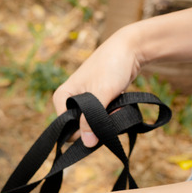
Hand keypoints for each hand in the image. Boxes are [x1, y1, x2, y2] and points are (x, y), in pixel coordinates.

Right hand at [52, 25, 143, 146]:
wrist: (130, 48)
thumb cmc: (111, 66)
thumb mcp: (100, 95)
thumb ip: (92, 120)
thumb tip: (87, 144)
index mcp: (61, 97)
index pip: (66, 128)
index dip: (82, 132)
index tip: (100, 125)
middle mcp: (68, 100)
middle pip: (79, 127)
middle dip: (97, 124)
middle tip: (112, 111)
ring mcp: (82, 100)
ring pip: (92, 122)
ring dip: (107, 118)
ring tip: (117, 104)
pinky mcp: (95, 100)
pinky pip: (101, 115)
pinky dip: (111, 113)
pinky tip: (119, 103)